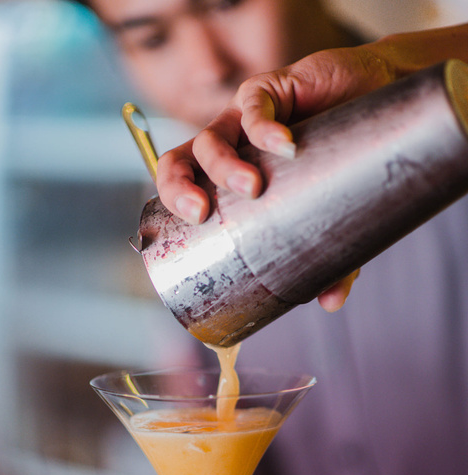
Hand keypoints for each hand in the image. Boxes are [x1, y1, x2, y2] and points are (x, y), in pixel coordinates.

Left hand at [155, 25, 467, 310]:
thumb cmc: (342, 168)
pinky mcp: (274, 89)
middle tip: (203, 213)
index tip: (192, 226)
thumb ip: (329, 262)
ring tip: (253, 187)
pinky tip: (286, 146)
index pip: (181, 184)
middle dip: (180, 187)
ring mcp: (247, 116)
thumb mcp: (331, 221)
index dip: (173, 201)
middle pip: (180, 161)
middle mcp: (230, 144)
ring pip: (212, 138)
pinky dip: (264, 127)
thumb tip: (332, 305)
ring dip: (224, 165)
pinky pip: (254, 106)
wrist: (382, 114)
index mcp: (227, 173)